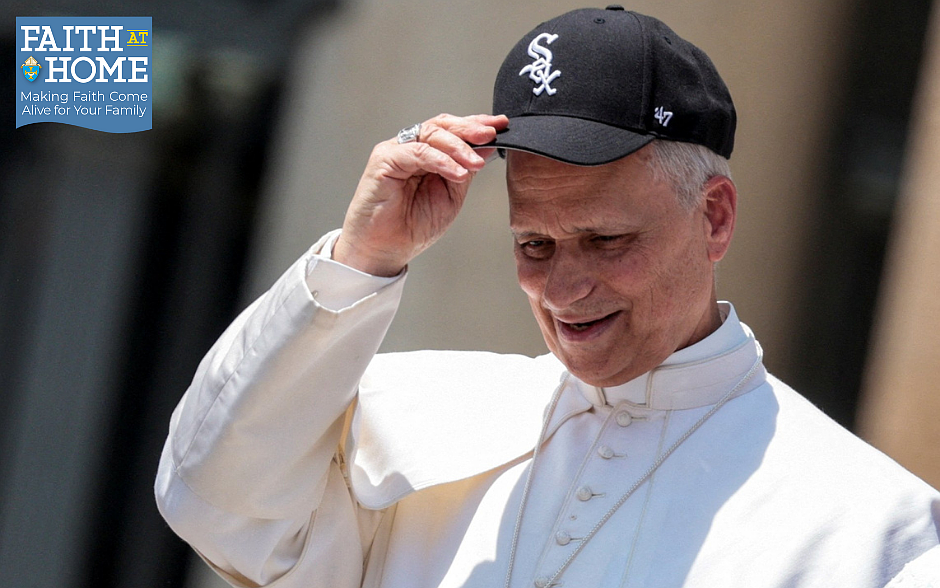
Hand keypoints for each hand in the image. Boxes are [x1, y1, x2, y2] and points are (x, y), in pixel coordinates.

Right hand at [332, 113, 508, 276]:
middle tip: (491, 134)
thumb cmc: (414, 226)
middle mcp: (410, 147)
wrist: (386, 249)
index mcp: (427, 153)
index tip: (501, 125)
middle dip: (469, 129)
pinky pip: (416, 152)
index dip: (476, 124)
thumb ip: (466, 169)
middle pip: (442, 125)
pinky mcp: (384, 160)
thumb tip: (487, 146)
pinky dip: (440, 160)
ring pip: (430, 134)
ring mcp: (395, 151)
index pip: (452, 129)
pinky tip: (457, 173)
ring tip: (476, 164)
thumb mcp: (452, 195)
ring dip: (458, 147)